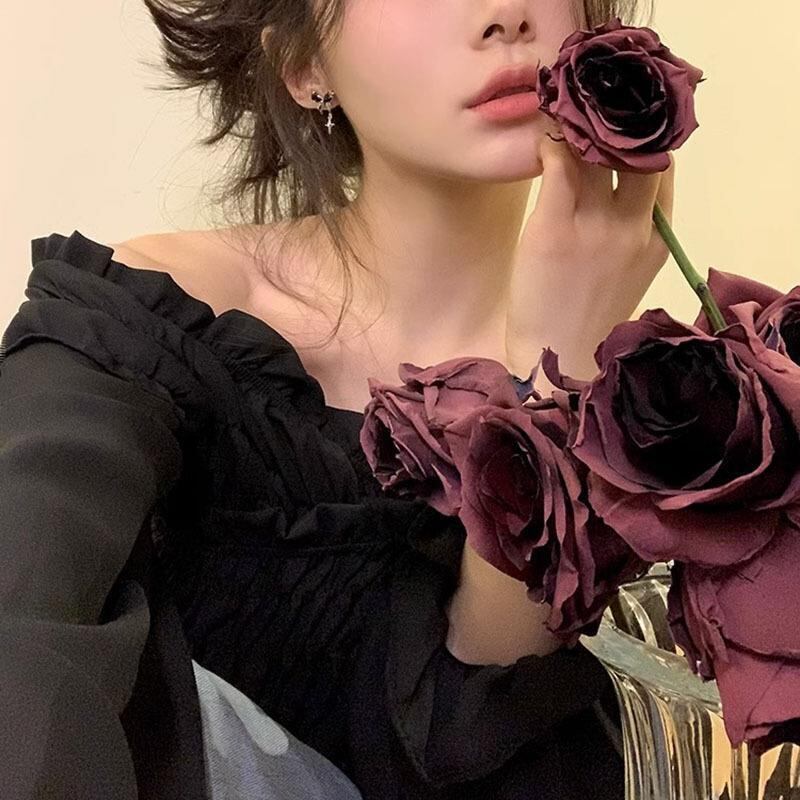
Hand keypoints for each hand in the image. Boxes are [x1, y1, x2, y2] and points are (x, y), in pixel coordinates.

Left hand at [505, 128, 675, 381]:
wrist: (556, 360)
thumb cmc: (585, 317)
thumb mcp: (624, 272)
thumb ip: (627, 229)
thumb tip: (608, 184)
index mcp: (657, 238)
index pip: (661, 169)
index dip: (643, 140)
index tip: (621, 124)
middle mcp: (634, 227)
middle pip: (638, 151)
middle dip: (620, 122)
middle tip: (593, 105)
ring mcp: (595, 227)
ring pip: (598, 151)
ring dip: (582, 124)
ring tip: (564, 109)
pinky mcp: (554, 230)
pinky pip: (559, 166)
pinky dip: (553, 143)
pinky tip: (544, 135)